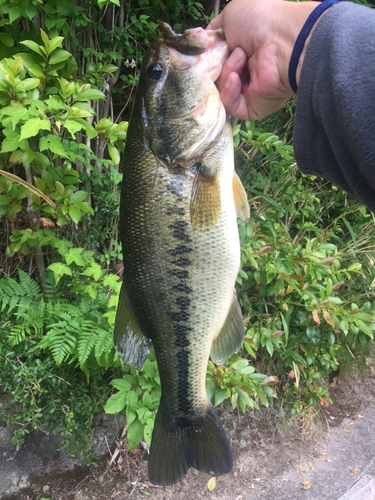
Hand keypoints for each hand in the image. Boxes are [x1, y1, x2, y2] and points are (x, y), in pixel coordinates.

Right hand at [207, 0, 318, 119]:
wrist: (282, 39)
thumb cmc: (260, 20)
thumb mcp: (230, 15)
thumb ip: (213, 31)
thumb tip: (203, 43)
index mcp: (242, 51)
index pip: (216, 62)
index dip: (207, 58)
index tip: (204, 51)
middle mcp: (247, 72)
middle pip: (215, 78)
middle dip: (214, 66)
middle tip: (219, 55)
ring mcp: (250, 91)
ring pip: (221, 90)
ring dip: (226, 72)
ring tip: (241, 57)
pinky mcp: (253, 108)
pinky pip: (231, 105)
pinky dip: (229, 91)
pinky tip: (236, 77)